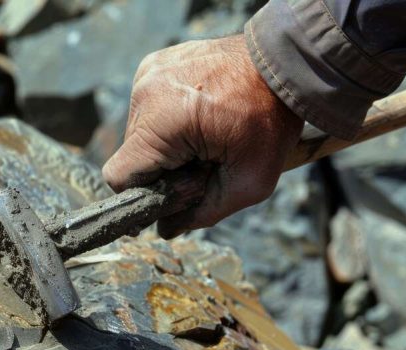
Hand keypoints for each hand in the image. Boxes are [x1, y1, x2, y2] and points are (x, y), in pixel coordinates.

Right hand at [102, 34, 302, 237]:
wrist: (286, 64)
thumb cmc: (272, 120)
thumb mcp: (249, 182)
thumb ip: (203, 214)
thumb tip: (165, 230)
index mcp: (162, 120)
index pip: (120, 176)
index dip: (141, 196)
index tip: (167, 201)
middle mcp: (146, 92)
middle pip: (132, 156)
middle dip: (163, 170)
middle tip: (203, 166)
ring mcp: (149, 73)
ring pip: (139, 132)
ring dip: (166, 145)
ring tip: (205, 139)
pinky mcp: (157, 63)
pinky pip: (149, 107)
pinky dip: (169, 121)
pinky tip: (200, 118)